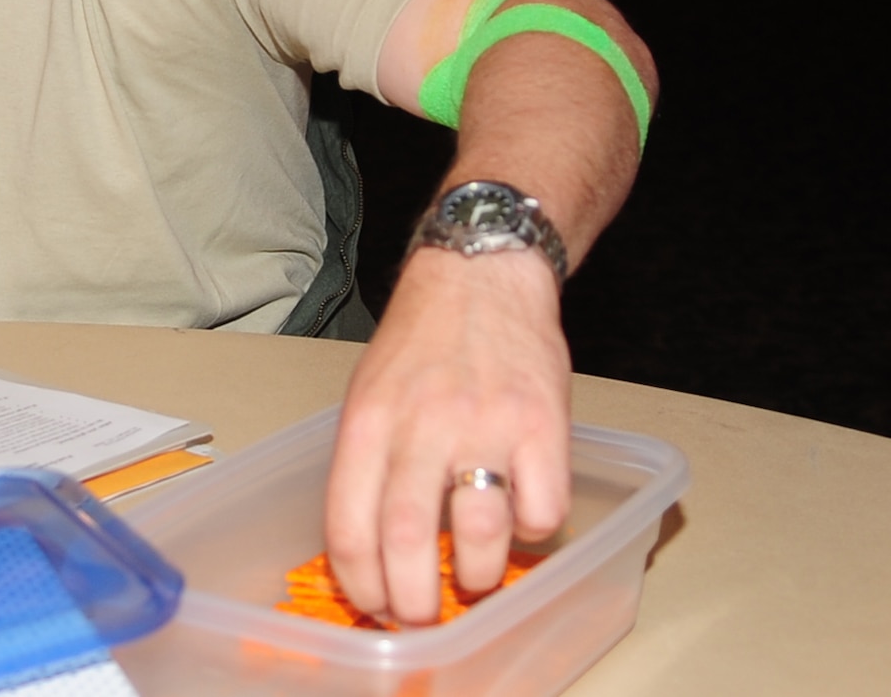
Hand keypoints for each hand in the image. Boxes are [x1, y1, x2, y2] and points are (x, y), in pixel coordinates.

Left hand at [322, 246, 570, 624]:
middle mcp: (420, 425)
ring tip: (476, 575)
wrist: (480, 275)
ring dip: (478, 575)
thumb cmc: (420, 342)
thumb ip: (367, 463)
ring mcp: (484, 425)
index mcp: (367, 422)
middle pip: (406, 539)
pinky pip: (542, 511)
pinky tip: (522, 512)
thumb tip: (369, 550)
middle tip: (423, 615)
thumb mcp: (369, 393)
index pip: (348, 523)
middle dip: (413, 600)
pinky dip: (534, 531)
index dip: (360, 581)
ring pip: (480, 537)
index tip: (372, 604)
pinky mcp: (543, 425)